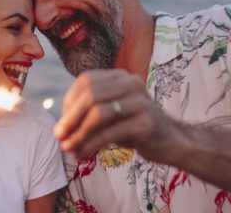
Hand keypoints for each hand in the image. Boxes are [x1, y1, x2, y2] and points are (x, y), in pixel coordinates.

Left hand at [54, 69, 181, 161]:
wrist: (171, 141)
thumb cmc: (134, 126)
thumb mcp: (111, 114)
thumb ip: (88, 114)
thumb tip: (59, 129)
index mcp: (120, 76)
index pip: (86, 80)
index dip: (69, 101)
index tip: (62, 122)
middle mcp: (131, 83)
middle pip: (90, 95)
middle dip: (70, 117)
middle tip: (59, 136)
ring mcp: (140, 101)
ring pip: (99, 113)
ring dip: (79, 133)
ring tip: (68, 148)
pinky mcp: (146, 122)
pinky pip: (110, 132)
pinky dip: (91, 144)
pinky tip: (82, 154)